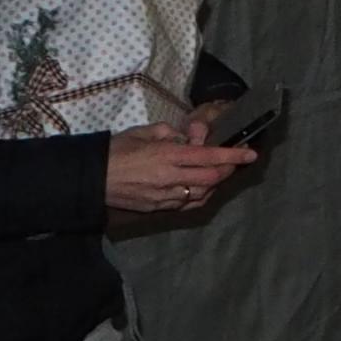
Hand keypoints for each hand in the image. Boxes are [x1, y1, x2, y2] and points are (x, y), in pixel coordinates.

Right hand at [105, 113, 255, 215]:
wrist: (89, 178)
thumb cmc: (115, 149)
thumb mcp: (143, 132)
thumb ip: (170, 133)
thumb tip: (188, 138)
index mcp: (166, 155)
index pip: (208, 156)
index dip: (232, 155)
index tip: (251, 153)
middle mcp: (169, 178)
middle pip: (211, 178)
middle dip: (228, 170)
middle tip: (234, 162)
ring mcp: (163, 197)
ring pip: (202, 194)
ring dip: (214, 184)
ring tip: (218, 173)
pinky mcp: (156, 208)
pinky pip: (187, 204)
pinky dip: (200, 196)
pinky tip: (201, 188)